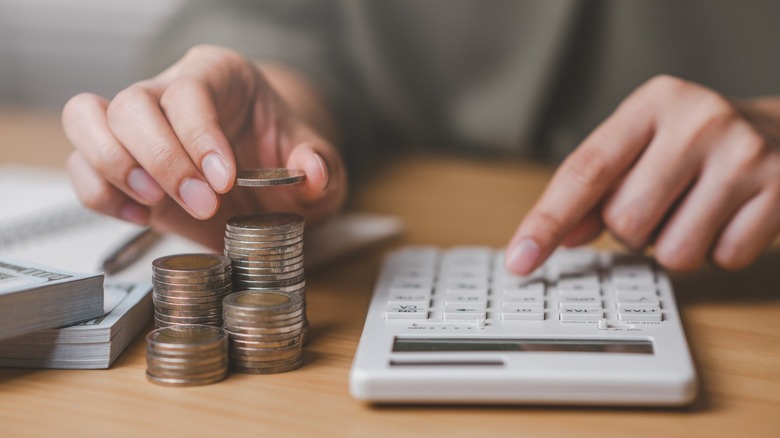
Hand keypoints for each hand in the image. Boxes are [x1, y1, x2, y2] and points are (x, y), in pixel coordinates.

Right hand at [62, 45, 346, 248]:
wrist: (265, 182)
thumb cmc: (284, 159)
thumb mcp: (318, 165)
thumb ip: (322, 166)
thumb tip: (312, 171)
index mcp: (220, 76)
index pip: (191, 90)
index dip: (199, 136)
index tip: (223, 180)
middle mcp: (169, 91)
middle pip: (132, 103)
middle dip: (162, 160)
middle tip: (203, 205)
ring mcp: (137, 126)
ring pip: (86, 118)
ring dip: (113, 167)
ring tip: (155, 204)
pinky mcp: (118, 163)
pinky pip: (81, 167)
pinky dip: (100, 194)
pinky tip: (141, 215)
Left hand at [506, 75, 779, 273]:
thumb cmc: (694, 145)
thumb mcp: (641, 149)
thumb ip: (595, 190)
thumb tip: (560, 238)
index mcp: (652, 104)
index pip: (585, 171)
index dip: (547, 221)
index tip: (520, 259)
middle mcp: (698, 121)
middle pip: (625, 221)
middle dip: (633, 230)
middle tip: (660, 204)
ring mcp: (743, 155)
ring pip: (672, 251)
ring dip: (673, 245)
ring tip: (695, 209)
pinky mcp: (779, 191)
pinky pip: (720, 258)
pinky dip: (717, 250)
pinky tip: (728, 216)